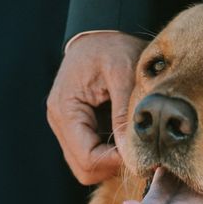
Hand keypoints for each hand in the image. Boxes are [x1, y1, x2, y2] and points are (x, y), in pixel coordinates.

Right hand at [47, 32, 147, 184]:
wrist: (100, 34)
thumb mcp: (123, 72)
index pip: (87, 158)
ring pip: (87, 166)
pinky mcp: (76, 128)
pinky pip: (91, 154)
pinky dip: (109, 154)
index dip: (115, 162)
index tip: (142, 151)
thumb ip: (124, 113)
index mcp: (66, 109)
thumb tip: (129, 152)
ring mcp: (66, 127)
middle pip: (85, 169)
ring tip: (133, 142)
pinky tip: (126, 137)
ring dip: (111, 161)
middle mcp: (60, 123)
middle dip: (113, 165)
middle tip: (140, 149)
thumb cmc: (112, 48)